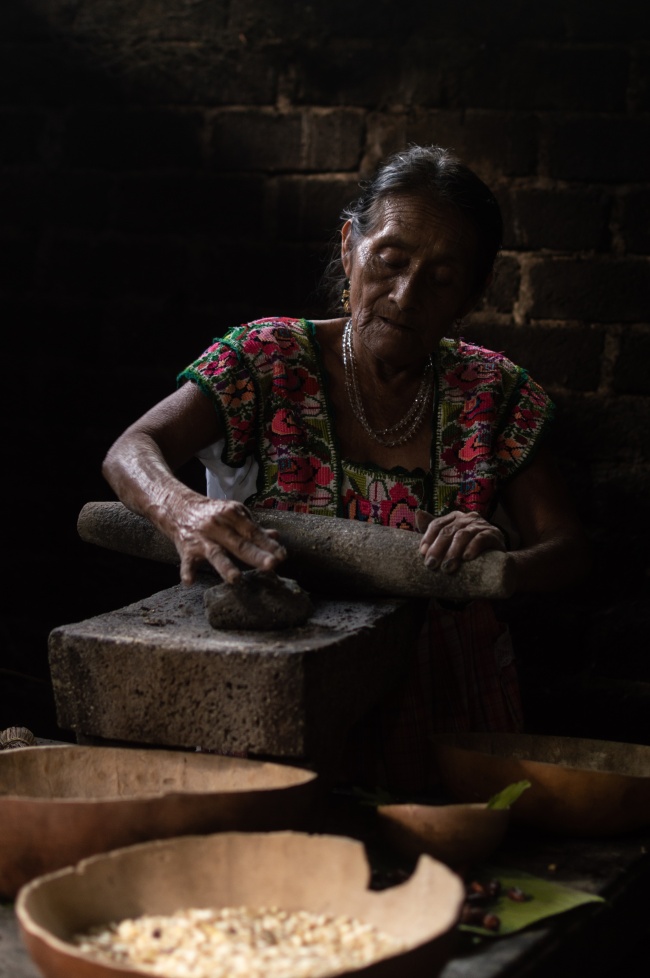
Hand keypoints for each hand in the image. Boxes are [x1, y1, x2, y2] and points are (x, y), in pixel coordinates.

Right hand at [169, 494, 286, 584]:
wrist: (178, 508)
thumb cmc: (213, 514)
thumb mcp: (233, 515)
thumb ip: (253, 528)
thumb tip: (275, 537)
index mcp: (231, 515)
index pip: (253, 532)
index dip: (268, 544)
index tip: (282, 556)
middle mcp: (217, 526)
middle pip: (239, 543)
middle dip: (256, 555)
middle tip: (271, 565)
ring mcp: (201, 538)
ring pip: (215, 554)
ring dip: (225, 566)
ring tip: (236, 579)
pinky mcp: (186, 549)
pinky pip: (187, 562)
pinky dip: (187, 571)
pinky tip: (190, 582)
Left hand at [415, 509, 505, 573]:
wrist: (497, 559)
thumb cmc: (468, 548)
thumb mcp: (451, 541)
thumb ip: (436, 530)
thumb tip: (418, 513)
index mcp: (455, 518)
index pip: (437, 524)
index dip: (428, 538)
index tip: (422, 553)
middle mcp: (467, 518)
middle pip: (448, 531)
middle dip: (437, 549)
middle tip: (431, 565)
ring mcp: (481, 525)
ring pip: (463, 535)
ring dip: (453, 552)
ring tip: (447, 568)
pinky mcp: (494, 534)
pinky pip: (481, 538)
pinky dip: (473, 547)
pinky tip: (467, 558)